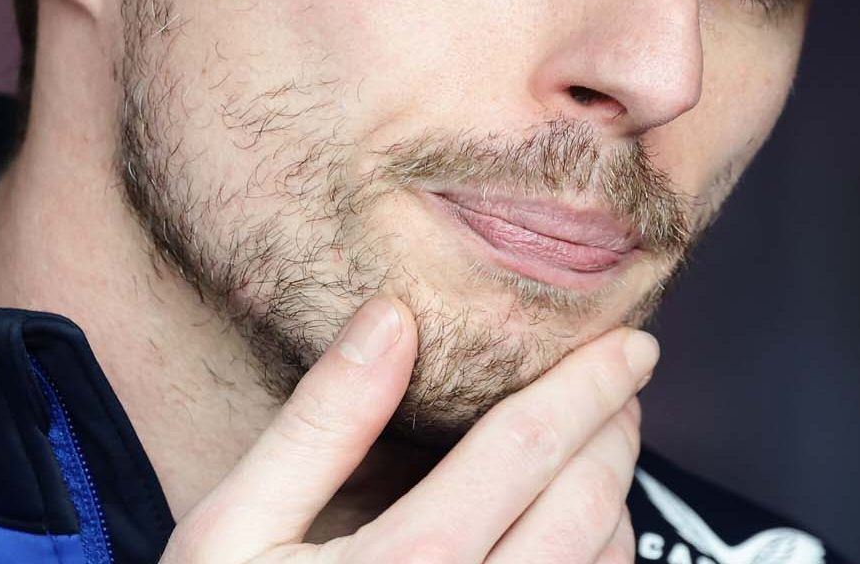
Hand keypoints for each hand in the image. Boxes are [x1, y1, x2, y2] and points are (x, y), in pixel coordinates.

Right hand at [161, 297, 657, 562]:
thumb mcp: (233, 528)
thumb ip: (320, 424)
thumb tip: (393, 319)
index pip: (527, 446)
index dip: (589, 385)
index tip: (626, 346)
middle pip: (586, 507)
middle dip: (615, 433)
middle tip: (623, 385)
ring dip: (616, 499)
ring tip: (602, 449)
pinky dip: (601, 562)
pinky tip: (581, 534)